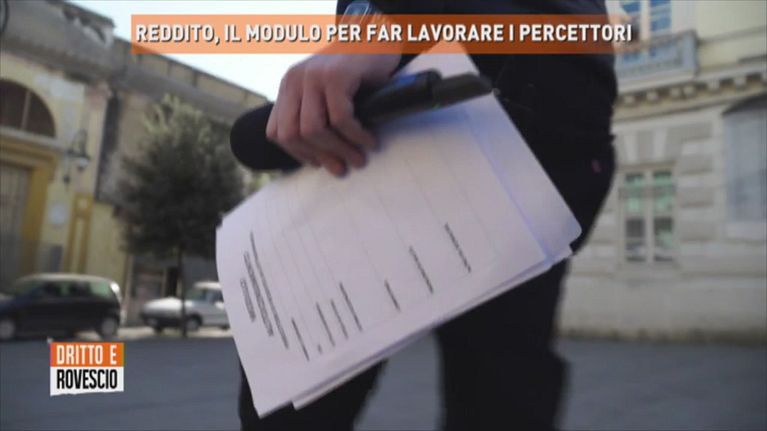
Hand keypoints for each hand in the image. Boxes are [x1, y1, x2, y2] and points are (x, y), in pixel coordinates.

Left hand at [266, 53, 400, 176]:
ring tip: (358, 158)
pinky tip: (369, 140)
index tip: (320, 164)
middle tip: (342, 167)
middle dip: (319, 157)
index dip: (297, 154)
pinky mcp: (336, 76)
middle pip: (292, 135)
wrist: (375, 37)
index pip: (277, 132)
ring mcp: (314, 77)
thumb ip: (314, 114)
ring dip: (339, 150)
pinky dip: (355, 135)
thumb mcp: (323, 91)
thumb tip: (319, 158)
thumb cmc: (354, 71)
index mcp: (288, 87)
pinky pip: (340, 118)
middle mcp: (295, 80)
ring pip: (313, 130)